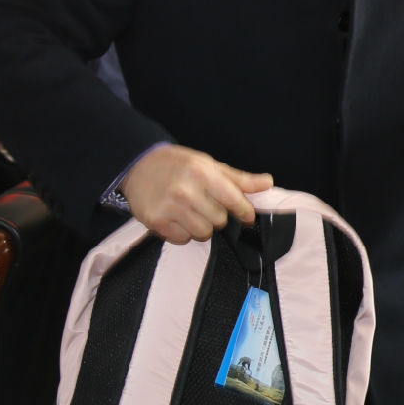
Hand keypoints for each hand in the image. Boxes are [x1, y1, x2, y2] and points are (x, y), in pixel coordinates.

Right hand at [121, 144, 270, 244]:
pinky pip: (183, 240)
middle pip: (220, 220)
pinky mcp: (156, 222)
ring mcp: (169, 208)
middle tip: (205, 205)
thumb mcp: (208, 164)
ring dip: (201, 227)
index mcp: (201, 172)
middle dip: (217, 216)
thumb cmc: (177, 165)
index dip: (244, 211)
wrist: (136, 166)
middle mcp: (185, 191)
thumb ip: (238, 179)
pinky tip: (176, 217)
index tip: (246, 216)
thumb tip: (267, 183)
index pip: (233, 200)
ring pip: (203, 233)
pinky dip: (183, 233)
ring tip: (190, 211)